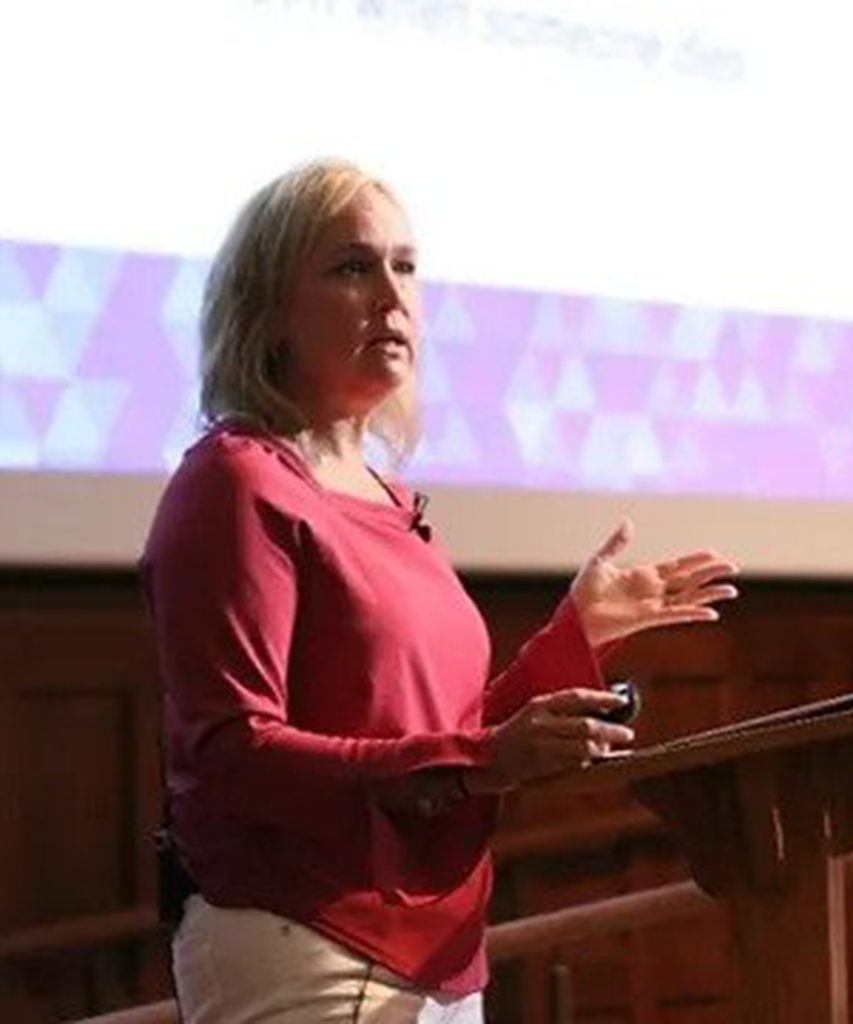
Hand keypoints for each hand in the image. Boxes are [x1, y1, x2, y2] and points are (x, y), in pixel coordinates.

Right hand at [470, 688, 635, 792]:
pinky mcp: (542, 765)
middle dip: (611, 730)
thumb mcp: (534, 712)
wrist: (488, 756)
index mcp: (539, 704)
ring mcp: (541, 746)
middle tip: (627, 733)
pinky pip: (573, 763)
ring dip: (601, 749)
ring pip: (583, 748)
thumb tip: (597, 709)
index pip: (577, 697)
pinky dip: (587, 762)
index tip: (621, 701)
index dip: (602, 698)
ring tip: (609, 749)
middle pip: (585, 725)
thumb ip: (560, 710)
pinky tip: (594, 760)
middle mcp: (541, 723)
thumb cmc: (516, 732)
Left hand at [570, 519, 738, 647]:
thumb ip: (616, 543)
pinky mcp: (648, 619)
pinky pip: (676, 615)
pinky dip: (693, 614)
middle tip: (732, 566)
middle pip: (688, 581)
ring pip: (688, 598)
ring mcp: (652, 606)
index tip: (714, 553)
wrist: (574, 616)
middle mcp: (652, 591)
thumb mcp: (600, 561)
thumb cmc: (583, 592)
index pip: (676, 566)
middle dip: (710, 573)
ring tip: (732, 590)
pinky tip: (711, 612)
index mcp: (642, 576)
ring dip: (709, 594)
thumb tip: (629, 523)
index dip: (695, 560)